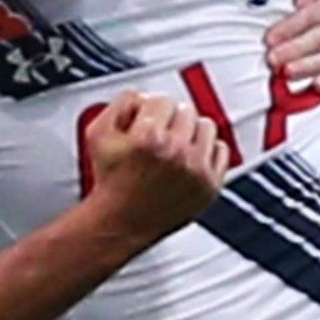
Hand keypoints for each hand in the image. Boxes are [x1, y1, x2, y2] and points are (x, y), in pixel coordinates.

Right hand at [83, 91, 227, 243]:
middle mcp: (177, 152)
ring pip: (207, 127)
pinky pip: (221, 151)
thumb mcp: (97, 133)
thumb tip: (142, 97)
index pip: (162, 100)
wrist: (121, 223)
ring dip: (191, 133)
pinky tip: (190, 159)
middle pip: (186, 111)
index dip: (149, 110)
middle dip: (170, 120)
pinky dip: (208, 152)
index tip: (144, 122)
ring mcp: (196, 170)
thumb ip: (119, 103)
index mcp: (149, 137)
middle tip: (158, 136)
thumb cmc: (111, 182)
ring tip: (174, 146)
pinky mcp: (210, 186)